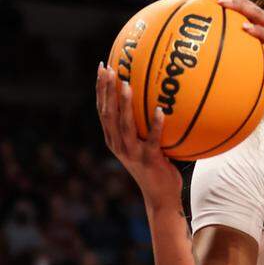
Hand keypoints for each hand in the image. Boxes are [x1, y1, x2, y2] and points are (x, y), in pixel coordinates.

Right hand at [95, 63, 181, 209]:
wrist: (161, 197)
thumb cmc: (157, 168)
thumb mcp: (145, 145)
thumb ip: (145, 127)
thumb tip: (158, 100)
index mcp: (114, 139)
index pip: (103, 110)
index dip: (101, 89)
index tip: (103, 68)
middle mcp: (118, 145)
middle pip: (108, 113)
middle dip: (107, 90)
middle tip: (109, 68)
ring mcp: (132, 153)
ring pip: (124, 124)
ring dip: (125, 103)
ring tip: (128, 84)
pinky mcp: (149, 159)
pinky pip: (151, 139)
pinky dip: (155, 125)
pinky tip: (159, 111)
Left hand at [198, 0, 263, 89]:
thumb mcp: (261, 60)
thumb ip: (245, 56)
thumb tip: (223, 64)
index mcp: (263, 24)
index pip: (240, 6)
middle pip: (244, 3)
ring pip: (255, 13)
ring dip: (237, 6)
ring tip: (220, 3)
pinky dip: (256, 30)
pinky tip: (244, 28)